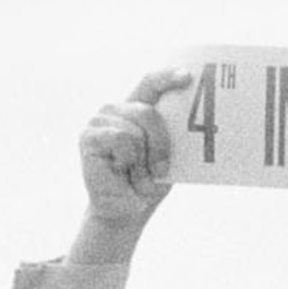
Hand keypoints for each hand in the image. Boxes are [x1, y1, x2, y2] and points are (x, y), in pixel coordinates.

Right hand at [75, 68, 195, 253]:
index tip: (188, 77)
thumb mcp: (166, 156)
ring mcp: (99, 121)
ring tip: (136, 177)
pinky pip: (121, 139)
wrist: (125, 211)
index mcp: (135, 108)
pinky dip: (128, 161)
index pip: (150, 83)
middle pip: (148, 112)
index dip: (167, 76)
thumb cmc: (148, 183)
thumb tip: (198, 121)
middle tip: (161, 170)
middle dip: (161, 143)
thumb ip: (171, 134)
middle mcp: (115, 109)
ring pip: (135, 131)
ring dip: (143, 162)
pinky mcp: (89, 136)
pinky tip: (121, 172)